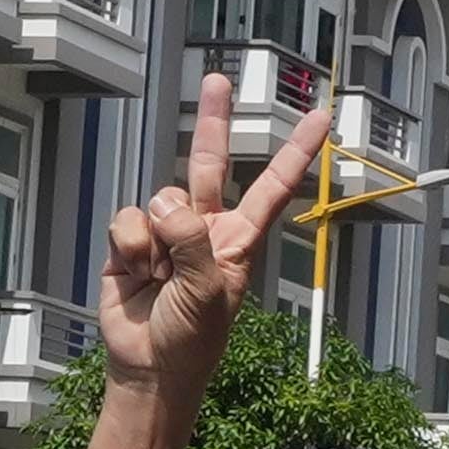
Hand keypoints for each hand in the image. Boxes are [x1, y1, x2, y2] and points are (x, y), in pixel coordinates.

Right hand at [99, 68, 325, 387]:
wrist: (149, 369)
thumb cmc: (192, 340)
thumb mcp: (208, 293)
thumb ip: (192, 244)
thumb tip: (165, 206)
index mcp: (238, 239)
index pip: (272, 187)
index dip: (295, 153)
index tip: (320, 120)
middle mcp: (204, 228)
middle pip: (210, 163)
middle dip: (214, 120)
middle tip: (219, 80)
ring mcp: (167, 233)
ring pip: (160, 199)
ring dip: (155, 240)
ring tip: (158, 277)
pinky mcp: (130, 242)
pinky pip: (128, 220)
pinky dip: (129, 246)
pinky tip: (135, 274)